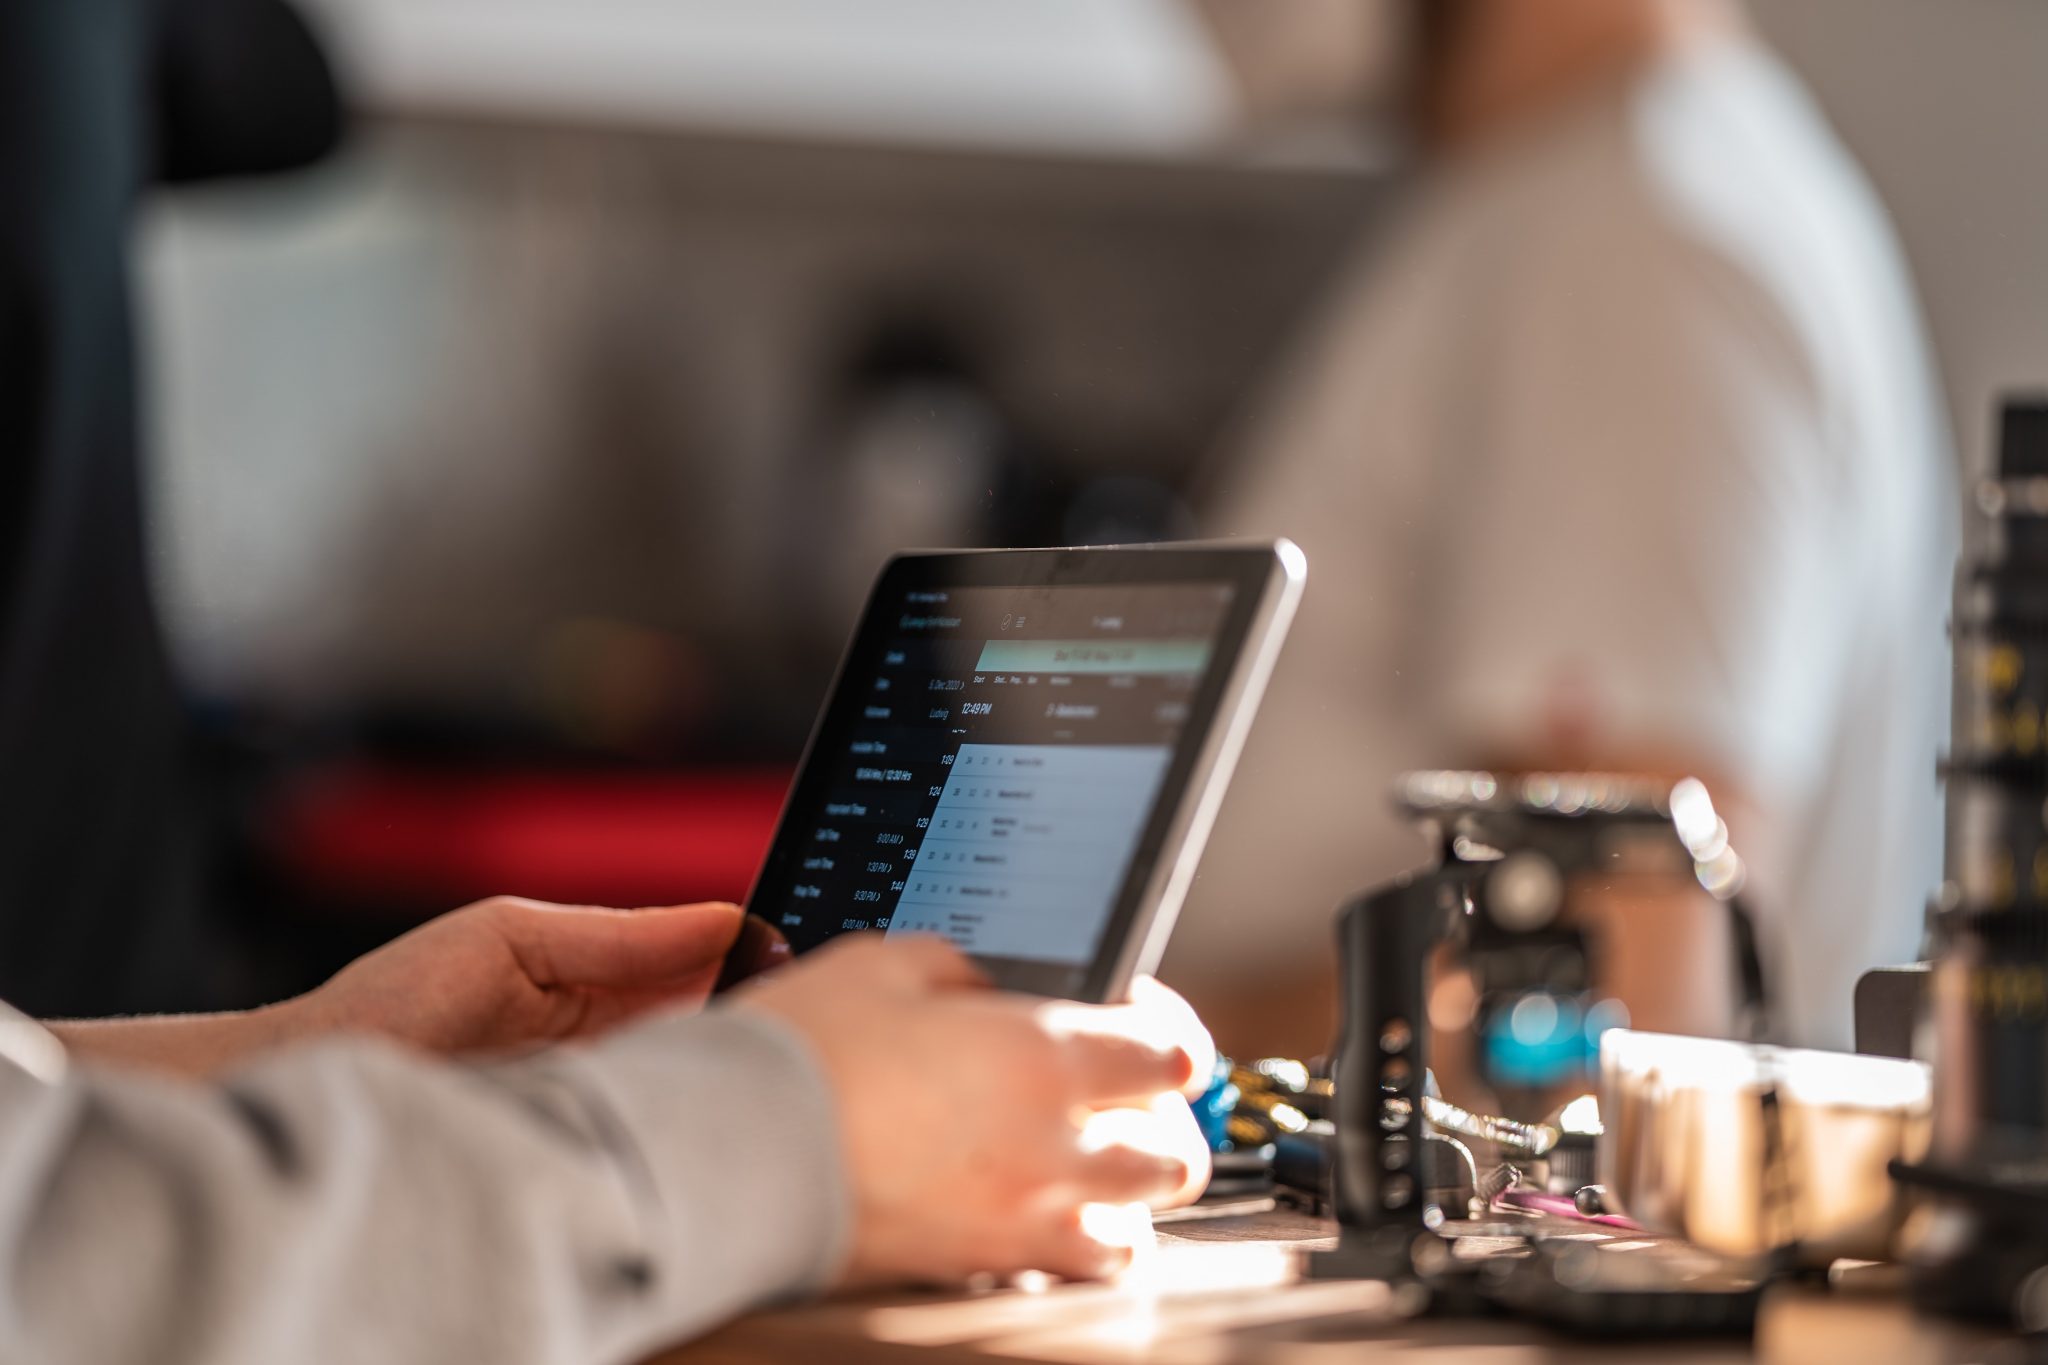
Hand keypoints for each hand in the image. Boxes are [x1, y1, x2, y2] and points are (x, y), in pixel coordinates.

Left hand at [49, 897, 745, 1077]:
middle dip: (758, 1013)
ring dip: (722, 1066)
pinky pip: (651, 1135)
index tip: (798, 950)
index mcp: (609, 984)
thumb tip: (731, 919)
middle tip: (793, 1001)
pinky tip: (696, 1098)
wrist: (313, 1077)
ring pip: (692, 1084)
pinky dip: (677, 1116)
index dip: (760, 957)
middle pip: (716, 1028)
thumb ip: (624, 936)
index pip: (712, 966)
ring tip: (756, 1043)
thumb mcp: (515, 938)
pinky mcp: (582, 1152)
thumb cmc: (395, 1002)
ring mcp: (600, 1101)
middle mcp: (614, 1048)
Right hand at [736, 935, 1213, 1285]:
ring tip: (1093, 1164)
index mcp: (1041, 1052)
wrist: (732, 1152)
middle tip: (1127, 1098)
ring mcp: (1022, 1216)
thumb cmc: (800, 1051)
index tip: (1146, 1025)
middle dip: (1164, 1120)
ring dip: (1130, 1190)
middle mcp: (1052, 1143)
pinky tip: (1046, 1215)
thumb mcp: (884, 962)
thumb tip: (991, 987)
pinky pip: (1075, 1268)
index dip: (1169, 1035)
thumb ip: (963, 970)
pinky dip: (1081, 1245)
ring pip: (1140, 1222)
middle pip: (1175, 1149)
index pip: (1170, 1052)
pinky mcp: (980, 1266)